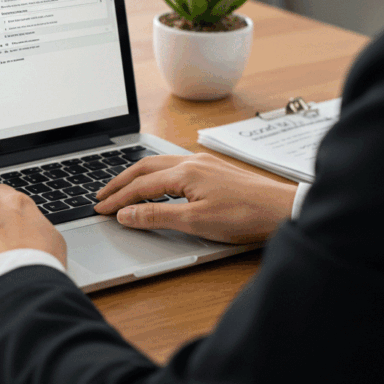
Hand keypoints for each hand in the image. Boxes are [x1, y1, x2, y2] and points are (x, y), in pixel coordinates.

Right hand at [94, 153, 297, 243]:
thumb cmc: (245, 215)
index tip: (101, 209)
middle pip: (144, 168)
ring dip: (137, 176)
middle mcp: (191, 162)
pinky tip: (157, 184)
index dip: (118, 199)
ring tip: (122, 188)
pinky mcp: (214, 170)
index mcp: (184, 172)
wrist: (283, 209)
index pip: (140, 186)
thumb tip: (126, 215)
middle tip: (101, 196)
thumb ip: (156, 217)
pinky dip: (155, 175)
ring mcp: (204, 164)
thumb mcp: (195, 221)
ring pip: (159, 164)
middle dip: (120, 182)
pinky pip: (174, 166)